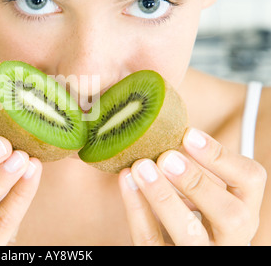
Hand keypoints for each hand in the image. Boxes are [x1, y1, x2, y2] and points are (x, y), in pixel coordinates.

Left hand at [118, 127, 266, 245]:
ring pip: (189, 234)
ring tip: (140, 167)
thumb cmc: (188, 206)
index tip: (188, 134)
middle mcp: (232, 236)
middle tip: (167, 157)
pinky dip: (137, 210)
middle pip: (230, 215)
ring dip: (164, 197)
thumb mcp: (201, 187)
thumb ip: (191, 162)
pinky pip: (151, 241)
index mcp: (244, 208)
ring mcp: (203, 253)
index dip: (221, 157)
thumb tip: (162, 124)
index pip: (250, 180)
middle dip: (197, 182)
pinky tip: (126, 182)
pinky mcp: (169, 260)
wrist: (176, 241)